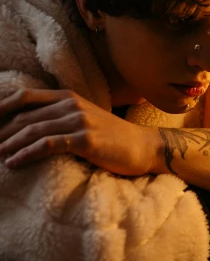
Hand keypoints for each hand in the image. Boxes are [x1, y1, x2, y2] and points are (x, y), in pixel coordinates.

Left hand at [0, 88, 159, 174]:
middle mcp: (71, 105)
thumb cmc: (112, 138)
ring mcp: (79, 121)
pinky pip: (47, 145)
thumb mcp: (84, 119)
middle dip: (0, 131)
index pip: (23, 97)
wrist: (144, 147)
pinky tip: (13, 162)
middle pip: (23, 116)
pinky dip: (26, 154)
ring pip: (32, 130)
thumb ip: (60, 117)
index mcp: (68, 97)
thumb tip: (27, 127)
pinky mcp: (86, 139)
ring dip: (8, 144)